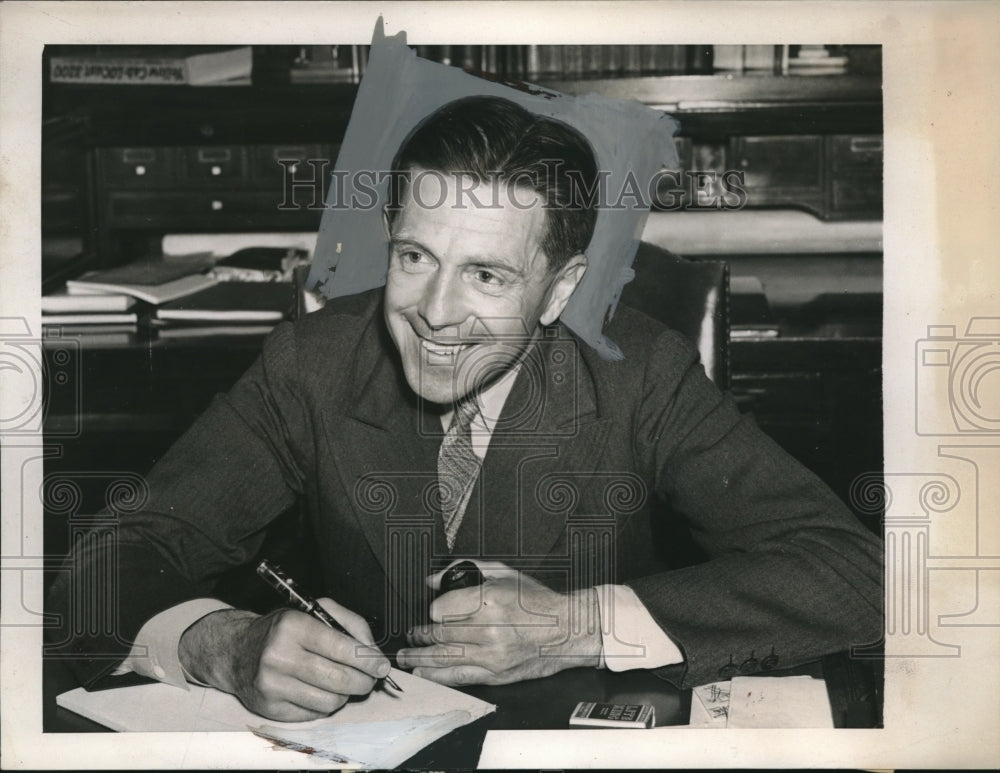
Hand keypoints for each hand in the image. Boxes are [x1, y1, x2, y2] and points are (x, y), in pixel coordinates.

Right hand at [178, 599, 390, 721]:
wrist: (237, 651)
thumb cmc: (282, 630)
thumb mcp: (314, 612)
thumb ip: (349, 623)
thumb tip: (373, 652)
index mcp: (292, 626)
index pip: (341, 647)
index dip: (368, 660)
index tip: (382, 665)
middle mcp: (279, 656)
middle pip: (339, 678)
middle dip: (364, 681)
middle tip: (371, 678)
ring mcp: (272, 686)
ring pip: (330, 701)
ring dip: (346, 695)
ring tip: (343, 683)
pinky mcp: (270, 709)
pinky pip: (315, 714)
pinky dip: (326, 704)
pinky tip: (320, 691)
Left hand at [396, 561, 601, 685]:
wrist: (567, 629)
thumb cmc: (537, 601)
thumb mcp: (503, 573)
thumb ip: (466, 571)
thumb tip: (434, 579)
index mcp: (490, 600)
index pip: (442, 608)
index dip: (433, 610)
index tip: (432, 611)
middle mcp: (489, 629)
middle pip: (439, 634)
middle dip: (419, 635)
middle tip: (411, 635)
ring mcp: (492, 655)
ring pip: (443, 658)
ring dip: (419, 658)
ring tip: (405, 657)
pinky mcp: (496, 675)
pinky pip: (459, 678)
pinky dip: (437, 677)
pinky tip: (423, 674)